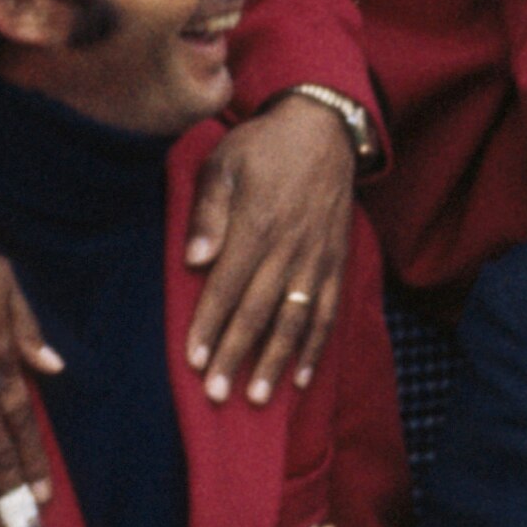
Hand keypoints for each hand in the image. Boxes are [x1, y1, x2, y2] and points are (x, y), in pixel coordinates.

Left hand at [187, 95, 359, 404]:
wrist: (323, 129)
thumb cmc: (262, 147)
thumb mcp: (224, 163)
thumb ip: (209, 212)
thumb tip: (195, 260)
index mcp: (258, 225)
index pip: (227, 286)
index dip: (209, 325)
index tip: (191, 360)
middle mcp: (289, 248)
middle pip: (258, 312)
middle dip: (236, 356)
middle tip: (216, 394)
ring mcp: (316, 259)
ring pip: (295, 320)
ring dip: (276, 361)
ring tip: (259, 397)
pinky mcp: (335, 263)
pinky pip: (326, 312)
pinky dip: (314, 347)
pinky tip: (300, 376)